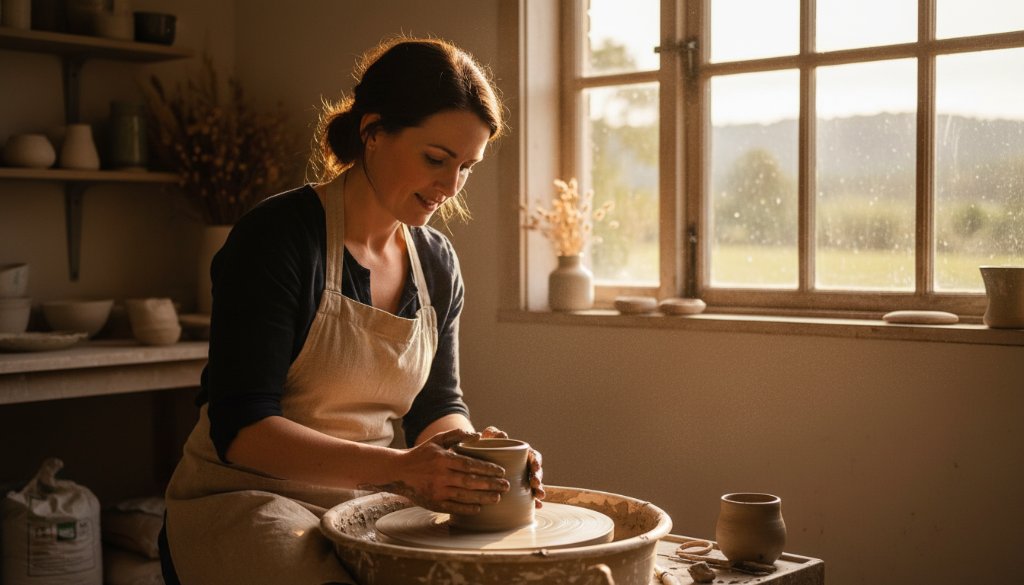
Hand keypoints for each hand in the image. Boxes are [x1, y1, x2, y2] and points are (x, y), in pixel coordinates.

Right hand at [364, 428, 509, 514]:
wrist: (398, 471)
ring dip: (483, 498)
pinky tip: (479, 508)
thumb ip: (457, 434)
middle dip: (491, 484)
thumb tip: (478, 435)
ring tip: (498, 498)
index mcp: (443, 459)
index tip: (501, 471)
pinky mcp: (433, 503)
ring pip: (465, 496)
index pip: (470, 465)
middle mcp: (441, 475)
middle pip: (471, 482)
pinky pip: (454, 508)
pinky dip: (467, 509)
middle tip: (506, 486)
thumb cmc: (422, 454)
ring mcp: (437, 491)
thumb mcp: (437, 440)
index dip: (487, 469)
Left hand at [480, 426, 545, 508]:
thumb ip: (494, 434)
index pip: (533, 456)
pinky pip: (527, 496)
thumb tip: (503, 435)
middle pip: (536, 472)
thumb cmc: (484, 445)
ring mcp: (521, 478)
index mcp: (521, 453)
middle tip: (535, 484)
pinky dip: (533, 502)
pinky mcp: (517, 490)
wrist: (475, 456)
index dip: (536, 461)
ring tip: (538, 497)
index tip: (535, 467)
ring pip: (534, 485)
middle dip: (538, 478)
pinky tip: (536, 507)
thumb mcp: (488, 437)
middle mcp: (524, 466)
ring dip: (538, 490)